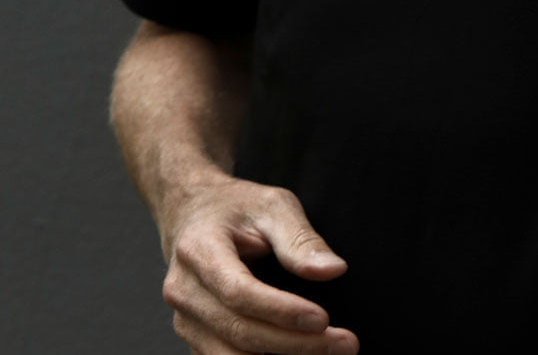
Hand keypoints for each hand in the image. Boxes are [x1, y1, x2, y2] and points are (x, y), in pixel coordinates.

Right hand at [160, 173, 357, 353]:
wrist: (191, 213)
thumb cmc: (236, 207)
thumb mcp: (272, 204)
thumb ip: (300, 238)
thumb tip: (334, 270)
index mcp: (199, 250)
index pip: (240, 292)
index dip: (281, 311)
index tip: (324, 320)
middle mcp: (184, 290)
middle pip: (240, 331)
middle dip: (295, 344)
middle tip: (345, 345)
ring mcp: (185, 319)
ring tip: (329, 352)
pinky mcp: (194, 337)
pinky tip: (298, 354)